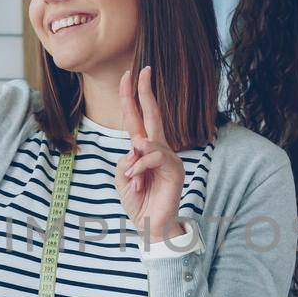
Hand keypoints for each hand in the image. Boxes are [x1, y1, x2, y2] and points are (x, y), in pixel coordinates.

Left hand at [113, 67, 184, 244]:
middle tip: (144, 70)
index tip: (128, 75)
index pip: (137, 117)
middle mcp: (157, 149)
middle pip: (153, 114)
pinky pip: (155, 158)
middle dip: (146, 92)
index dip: (131, 96)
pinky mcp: (175, 169)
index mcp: (143, 149)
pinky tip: (136, 180)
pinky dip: (141, 168)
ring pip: (149, 142)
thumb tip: (137, 149)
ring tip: (131, 178)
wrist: (150, 226)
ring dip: (135, 161)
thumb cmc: (138, 201)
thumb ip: (125, 160)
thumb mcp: (122, 178)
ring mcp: (169, 158)